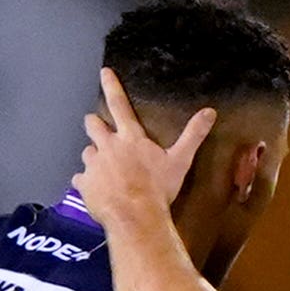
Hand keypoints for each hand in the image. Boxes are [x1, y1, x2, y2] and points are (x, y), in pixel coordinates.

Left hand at [75, 68, 213, 233]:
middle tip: (99, 130)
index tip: (104, 73)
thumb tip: (210, 113)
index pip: (119, 104)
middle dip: (94, 124)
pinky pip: (80, 178)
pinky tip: (95, 189)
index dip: (111, 86)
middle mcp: (108, 146)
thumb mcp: (180, 161)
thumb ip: (193, 135)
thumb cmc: (158, 189)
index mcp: (130, 137)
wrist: (136, 218)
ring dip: (93, 156)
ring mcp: (94, 165)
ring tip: (103, 168)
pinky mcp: (84, 184)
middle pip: (93, 124)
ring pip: (86, 152)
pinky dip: (86, 182)